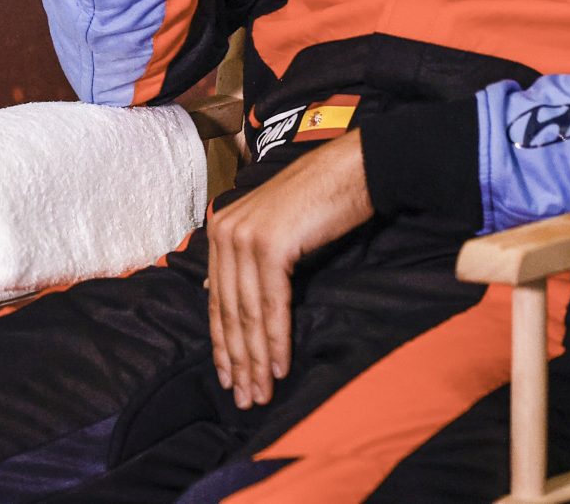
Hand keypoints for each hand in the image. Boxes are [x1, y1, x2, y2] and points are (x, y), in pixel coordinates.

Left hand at [205, 133, 374, 409]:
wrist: (353, 171)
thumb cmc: (319, 203)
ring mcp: (245, 237)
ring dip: (255, 359)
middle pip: (229, 311)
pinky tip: (279, 366)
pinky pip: (272, 304)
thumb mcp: (273, 230)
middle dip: (237, 360)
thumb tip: (217, 290)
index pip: (217, 299)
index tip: (229, 378)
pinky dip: (275, 339)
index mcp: (222, 229)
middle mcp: (225, 232)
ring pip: (248, 313)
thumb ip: (244, 259)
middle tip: (244, 398)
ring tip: (261, 393)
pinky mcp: (270, 245)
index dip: (222, 344)